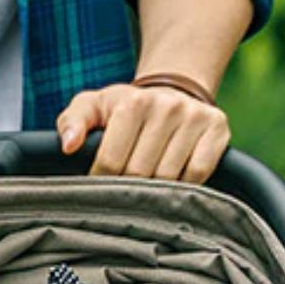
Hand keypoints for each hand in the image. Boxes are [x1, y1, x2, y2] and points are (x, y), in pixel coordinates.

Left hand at [57, 83, 229, 183]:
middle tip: (125, 188)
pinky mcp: (217, 131)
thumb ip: (73, 122)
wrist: (173, 93)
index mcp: (133, 102)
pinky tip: (174, 179)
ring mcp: (194, 118)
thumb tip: (68, 146)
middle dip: (127, 187)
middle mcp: (166, 106)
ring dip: (156, 190)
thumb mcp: (95, 107)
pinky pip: (197, 176)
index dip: (102, 181)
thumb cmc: (127, 109)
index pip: (111, 162)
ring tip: (148, 185)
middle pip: (139, 174)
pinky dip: (184, 186)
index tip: (101, 184)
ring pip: (169, 178)